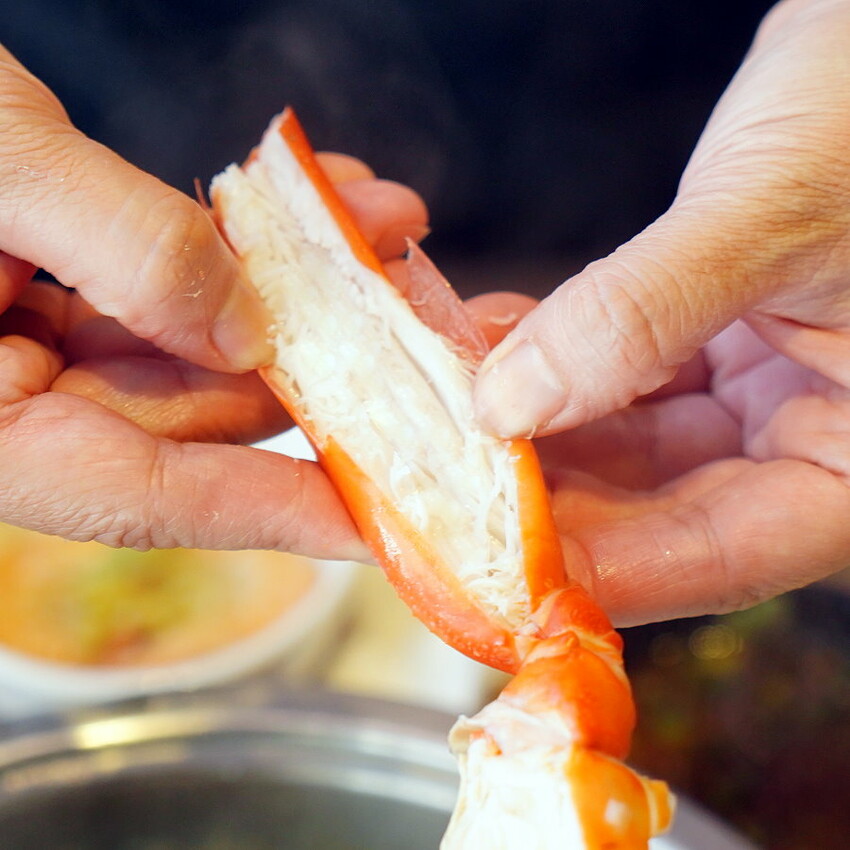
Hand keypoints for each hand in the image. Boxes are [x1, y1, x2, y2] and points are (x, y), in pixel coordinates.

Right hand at [0, 45, 426, 556]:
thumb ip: (121, 247)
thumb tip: (247, 325)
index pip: (157, 493)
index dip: (279, 511)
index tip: (380, 520)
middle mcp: (17, 400)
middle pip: (201, 409)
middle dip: (315, 356)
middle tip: (403, 306)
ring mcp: (39, 342)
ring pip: (201, 339)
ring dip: (294, 282)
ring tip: (376, 226)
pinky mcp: (57, 284)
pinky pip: (169, 281)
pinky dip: (234, 245)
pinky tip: (301, 201)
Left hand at [471, 0, 849, 625]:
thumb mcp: (771, 215)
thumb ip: (639, 316)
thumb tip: (511, 403)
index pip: (715, 554)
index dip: (596, 570)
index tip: (491, 567)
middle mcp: (805, 437)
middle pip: (654, 508)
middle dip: (543, 497)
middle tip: (442, 490)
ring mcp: (757, 390)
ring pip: (623, 442)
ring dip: (532, 424)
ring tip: (447, 410)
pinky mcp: (712, 340)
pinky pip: (616, 372)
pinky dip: (552, 361)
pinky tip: (488, 345)